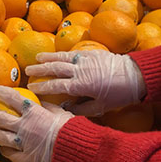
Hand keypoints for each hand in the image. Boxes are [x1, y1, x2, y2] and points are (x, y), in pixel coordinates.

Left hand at [0, 85, 72, 161]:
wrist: (75, 151)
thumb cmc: (71, 129)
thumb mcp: (61, 112)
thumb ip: (49, 107)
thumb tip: (42, 102)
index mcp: (33, 113)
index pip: (13, 99)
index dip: (1, 92)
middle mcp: (24, 127)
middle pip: (0, 118)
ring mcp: (23, 144)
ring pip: (0, 137)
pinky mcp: (26, 159)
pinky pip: (12, 155)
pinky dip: (5, 151)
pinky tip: (1, 149)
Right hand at [26, 50, 145, 116]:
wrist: (135, 76)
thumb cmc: (118, 95)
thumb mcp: (100, 108)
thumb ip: (80, 109)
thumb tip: (65, 109)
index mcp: (81, 86)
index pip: (56, 86)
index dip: (41, 87)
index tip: (30, 87)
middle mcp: (80, 71)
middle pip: (55, 69)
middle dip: (39, 70)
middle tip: (27, 71)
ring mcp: (85, 60)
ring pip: (61, 58)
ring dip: (47, 58)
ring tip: (36, 59)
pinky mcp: (91, 53)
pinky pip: (72, 52)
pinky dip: (60, 53)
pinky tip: (54, 54)